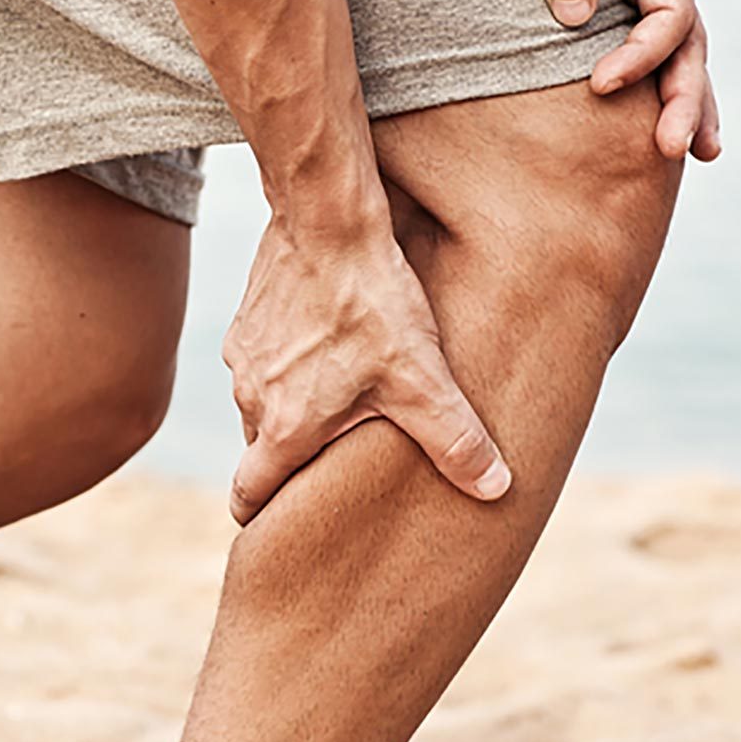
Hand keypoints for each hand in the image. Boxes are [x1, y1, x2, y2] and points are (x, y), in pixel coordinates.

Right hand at [223, 202, 507, 524]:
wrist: (327, 217)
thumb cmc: (372, 301)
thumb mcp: (422, 377)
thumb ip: (455, 440)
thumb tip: (496, 489)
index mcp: (284, 428)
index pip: (248, 496)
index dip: (262, 517)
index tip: (280, 524)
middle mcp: (251, 397)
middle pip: (261, 450)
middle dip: (292, 460)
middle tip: (332, 460)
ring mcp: (243, 355)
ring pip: (261, 402)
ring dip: (291, 406)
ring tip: (341, 394)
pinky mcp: (248, 317)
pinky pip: (263, 358)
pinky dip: (288, 363)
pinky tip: (329, 342)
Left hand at [478, 0, 720, 162]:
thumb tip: (575, 20)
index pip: (670, 13)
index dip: (643, 55)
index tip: (600, 85)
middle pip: (686, 41)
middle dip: (684, 97)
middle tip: (674, 151)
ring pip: (672, 50)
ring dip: (682, 99)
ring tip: (696, 154)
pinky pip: (639, 45)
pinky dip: (649, 82)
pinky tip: (651, 123)